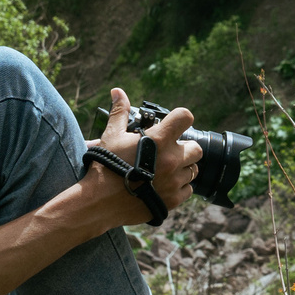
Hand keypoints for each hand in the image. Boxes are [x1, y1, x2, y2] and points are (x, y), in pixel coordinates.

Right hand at [86, 89, 202, 220]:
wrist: (98, 202)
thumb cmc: (105, 166)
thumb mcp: (112, 135)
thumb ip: (120, 112)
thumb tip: (118, 92)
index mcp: (160, 140)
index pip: (185, 117)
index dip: (182, 118)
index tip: (176, 124)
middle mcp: (172, 159)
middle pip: (196, 149)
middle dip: (185, 149)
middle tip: (169, 153)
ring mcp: (174, 181)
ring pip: (193, 171)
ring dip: (182, 169)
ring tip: (164, 171)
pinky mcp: (173, 200)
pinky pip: (188, 190)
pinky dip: (179, 188)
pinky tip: (163, 186)